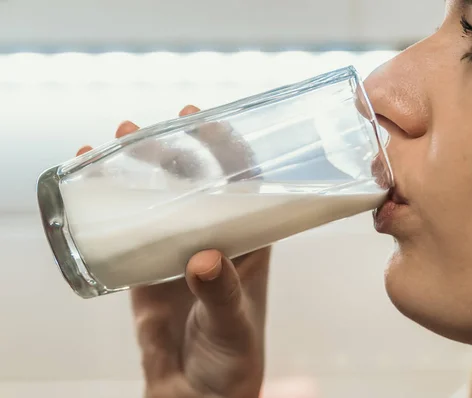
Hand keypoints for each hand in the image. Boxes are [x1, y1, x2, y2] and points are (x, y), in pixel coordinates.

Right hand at [77, 105, 270, 397]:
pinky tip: (92, 182)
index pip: (246, 186)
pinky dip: (111, 205)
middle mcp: (216, 238)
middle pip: (198, 182)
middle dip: (177, 149)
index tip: (209, 122)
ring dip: (142, 167)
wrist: (198, 394)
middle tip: (154, 125)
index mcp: (249, 243)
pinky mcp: (147, 269)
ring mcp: (179, 250)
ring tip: (121, 138)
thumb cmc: (234, 359)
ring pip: (161, 199)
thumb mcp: (235, 323)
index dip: (230, 151)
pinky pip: (129, 229)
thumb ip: (222, 292)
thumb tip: (204, 260)